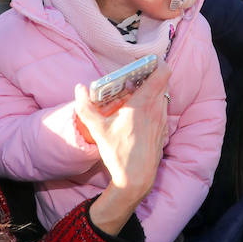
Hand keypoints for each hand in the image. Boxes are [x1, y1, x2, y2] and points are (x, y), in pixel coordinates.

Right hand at [77, 62, 170, 235]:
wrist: (136, 179)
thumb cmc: (119, 153)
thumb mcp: (98, 130)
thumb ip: (86, 107)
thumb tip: (79, 88)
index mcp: (144, 103)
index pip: (162, 72)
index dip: (156, 62)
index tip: (143, 62)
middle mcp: (157, 108)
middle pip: (161, 82)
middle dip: (148, 77)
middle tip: (132, 79)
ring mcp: (162, 120)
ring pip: (161, 97)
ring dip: (151, 93)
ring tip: (132, 97)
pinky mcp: (163, 131)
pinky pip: (160, 111)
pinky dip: (152, 108)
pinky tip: (137, 117)